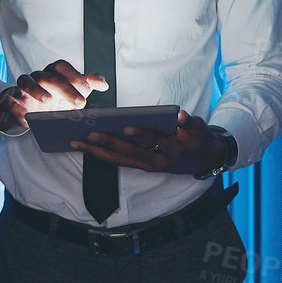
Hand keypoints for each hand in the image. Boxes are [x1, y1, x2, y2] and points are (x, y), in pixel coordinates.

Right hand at [0, 58, 108, 130]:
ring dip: (37, 90)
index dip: (75, 76)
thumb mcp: (72, 91)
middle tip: (80, 103)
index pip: (63, 67)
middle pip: (50, 75)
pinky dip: (14, 106)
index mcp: (53, 72)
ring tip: (48, 101)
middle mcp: (38, 76)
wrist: (31, 109)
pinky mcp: (12, 99)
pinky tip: (24, 115)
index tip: (88, 90)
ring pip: (26, 81)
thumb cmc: (55, 97)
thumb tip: (103, 83)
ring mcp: (23, 87)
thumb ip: (87, 84)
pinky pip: (9, 98)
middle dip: (66, 87)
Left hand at [69, 109, 229, 173]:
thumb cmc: (198, 137)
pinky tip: (86, 147)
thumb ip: (188, 121)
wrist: (204, 159)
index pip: (155, 141)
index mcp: (173, 149)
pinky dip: (102, 155)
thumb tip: (180, 116)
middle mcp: (158, 161)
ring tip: (77, 142)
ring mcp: (148, 165)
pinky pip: (119, 162)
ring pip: (119, 160)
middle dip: (109, 144)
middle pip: (129, 153)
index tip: (126, 127)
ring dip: (97, 152)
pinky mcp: (142, 166)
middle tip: (89, 134)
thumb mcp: (199, 127)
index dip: (141, 135)